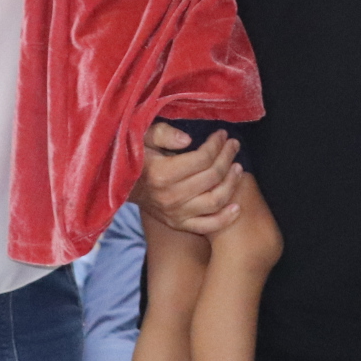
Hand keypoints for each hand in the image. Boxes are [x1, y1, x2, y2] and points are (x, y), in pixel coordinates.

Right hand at [136, 121, 243, 236]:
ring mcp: (175, 213)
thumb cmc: (136, 157)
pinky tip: (237, 207)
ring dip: (231, 183)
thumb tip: (187, 139)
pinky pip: (207, 226)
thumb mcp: (142, 137)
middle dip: (227, 158)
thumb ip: (163, 134)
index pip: (202, 159)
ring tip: (237, 167)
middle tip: (233, 145)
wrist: (123, 186)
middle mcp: (170, 197)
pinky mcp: (178, 224)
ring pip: (215, 200)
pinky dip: (225, 219)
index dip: (216, 145)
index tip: (222, 134)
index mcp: (162, 174)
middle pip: (212, 177)